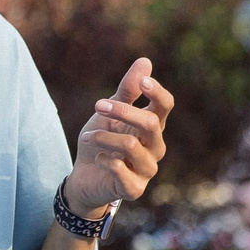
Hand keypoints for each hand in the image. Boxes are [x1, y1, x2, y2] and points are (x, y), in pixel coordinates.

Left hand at [65, 57, 172, 216]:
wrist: (84, 177)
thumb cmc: (101, 141)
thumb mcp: (110, 112)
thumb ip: (127, 90)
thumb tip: (145, 61)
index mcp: (152, 127)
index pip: (165, 106)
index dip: (158, 92)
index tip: (143, 82)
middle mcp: (155, 147)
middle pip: (150, 123)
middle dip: (122, 111)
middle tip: (97, 105)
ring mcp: (147, 169)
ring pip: (131, 145)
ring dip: (103, 136)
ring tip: (87, 136)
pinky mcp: (134, 189)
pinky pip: (121, 169)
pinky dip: (104, 159)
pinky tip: (97, 158)